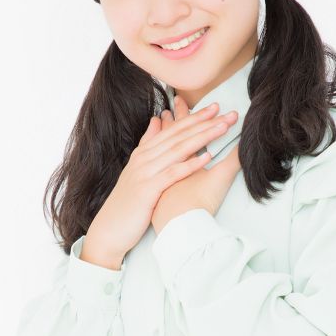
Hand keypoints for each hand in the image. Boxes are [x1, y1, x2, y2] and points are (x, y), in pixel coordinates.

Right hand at [83, 97, 238, 265]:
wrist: (110, 228)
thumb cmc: (128, 203)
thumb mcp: (137, 169)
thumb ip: (148, 145)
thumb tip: (157, 120)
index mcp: (144, 152)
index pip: (173, 129)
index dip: (194, 116)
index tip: (215, 107)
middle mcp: (144, 158)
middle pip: (178, 135)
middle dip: (203, 121)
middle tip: (226, 110)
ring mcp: (145, 172)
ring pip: (178, 149)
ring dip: (202, 137)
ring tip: (222, 127)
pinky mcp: (147, 190)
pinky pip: (172, 173)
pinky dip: (190, 164)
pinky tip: (207, 157)